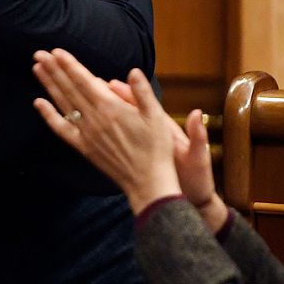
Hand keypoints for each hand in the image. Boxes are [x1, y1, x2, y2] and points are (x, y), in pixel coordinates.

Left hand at [31, 49, 178, 212]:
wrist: (148, 180)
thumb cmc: (157, 148)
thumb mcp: (157, 117)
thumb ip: (142, 92)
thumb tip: (133, 70)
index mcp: (111, 108)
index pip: (84, 81)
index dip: (69, 65)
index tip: (56, 52)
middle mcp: (94, 118)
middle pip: (69, 89)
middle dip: (54, 70)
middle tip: (39, 54)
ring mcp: (86, 133)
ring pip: (62, 104)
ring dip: (49, 85)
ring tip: (37, 69)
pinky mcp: (83, 146)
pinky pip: (61, 128)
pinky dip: (48, 115)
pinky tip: (38, 103)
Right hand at [104, 84, 227, 229]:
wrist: (194, 199)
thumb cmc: (197, 180)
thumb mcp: (198, 158)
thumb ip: (198, 136)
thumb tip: (197, 113)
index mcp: (166, 131)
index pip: (145, 107)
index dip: (129, 94)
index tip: (111, 84)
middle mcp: (153, 134)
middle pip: (128, 112)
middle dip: (110, 97)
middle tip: (90, 85)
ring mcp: (144, 145)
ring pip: (120, 126)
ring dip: (103, 113)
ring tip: (85, 101)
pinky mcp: (140, 158)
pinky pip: (119, 142)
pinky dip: (105, 134)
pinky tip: (90, 128)